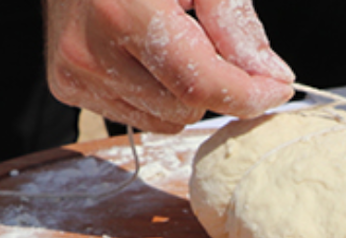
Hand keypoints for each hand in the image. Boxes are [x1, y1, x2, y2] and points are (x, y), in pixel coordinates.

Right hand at [45, 0, 295, 132]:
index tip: (279, 86)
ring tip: (173, 38)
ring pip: (167, 119)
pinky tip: (146, 53)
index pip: (200, 82)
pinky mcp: (67, 86)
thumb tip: (271, 76)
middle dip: (216, 82)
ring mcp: (74, 73)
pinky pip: (140, 117)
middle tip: (210, 37)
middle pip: (189, 106)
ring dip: (186, 91)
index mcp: (122, 10)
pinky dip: (157, 94)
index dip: (249, 93)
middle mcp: (89, 49)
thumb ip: (234, 20)